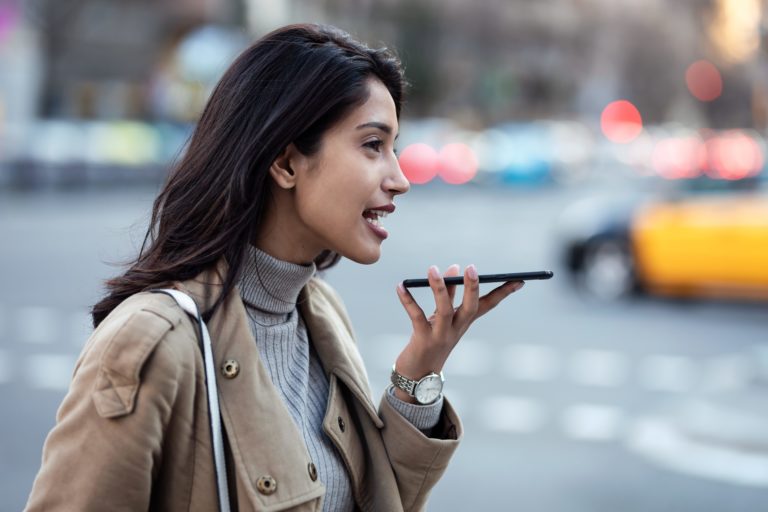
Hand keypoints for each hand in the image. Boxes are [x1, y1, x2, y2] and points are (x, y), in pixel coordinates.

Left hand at [393, 264, 523, 402]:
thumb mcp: (443, 317)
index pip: (489, 305)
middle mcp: (457, 329)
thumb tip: (454, 267)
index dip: (504, 292)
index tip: (520, 279)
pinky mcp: (423, 340)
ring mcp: (441, 336)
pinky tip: (401, 286)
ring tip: (433, 269)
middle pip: (470, 308)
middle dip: (472, 288)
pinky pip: (416, 317)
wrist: (418, 375)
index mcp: (465, 322)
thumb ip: (449, 293)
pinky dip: (408, 301)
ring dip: (440, 289)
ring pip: (444, 311)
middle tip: (472, 267)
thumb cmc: (432, 340)